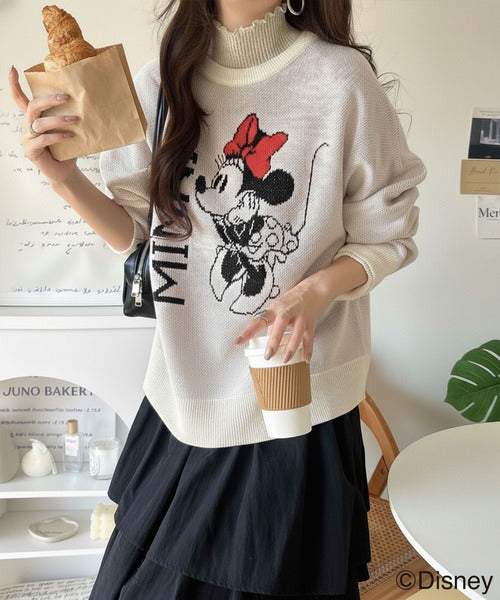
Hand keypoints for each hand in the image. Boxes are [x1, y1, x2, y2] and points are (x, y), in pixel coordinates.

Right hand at [8, 65, 78, 184]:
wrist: (65, 170)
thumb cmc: (66, 147)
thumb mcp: (66, 128)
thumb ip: (66, 115)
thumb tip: (84, 101)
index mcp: (33, 118)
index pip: (19, 98)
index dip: (14, 84)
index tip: (12, 69)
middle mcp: (27, 125)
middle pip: (32, 106)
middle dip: (49, 100)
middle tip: (66, 97)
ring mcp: (27, 138)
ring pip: (40, 123)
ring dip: (59, 120)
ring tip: (75, 120)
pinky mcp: (31, 150)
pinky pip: (44, 139)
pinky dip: (58, 136)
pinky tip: (70, 136)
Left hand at [235, 277, 330, 363]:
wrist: (314, 289)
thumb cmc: (292, 300)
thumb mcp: (278, 308)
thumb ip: (272, 323)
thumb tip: (266, 341)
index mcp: (275, 308)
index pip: (259, 320)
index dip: (248, 331)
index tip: (238, 342)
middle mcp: (287, 311)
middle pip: (280, 325)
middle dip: (273, 341)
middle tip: (268, 355)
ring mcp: (300, 317)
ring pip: (297, 333)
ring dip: (291, 347)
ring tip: (285, 360)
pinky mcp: (311, 322)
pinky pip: (309, 338)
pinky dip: (308, 350)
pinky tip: (306, 360)